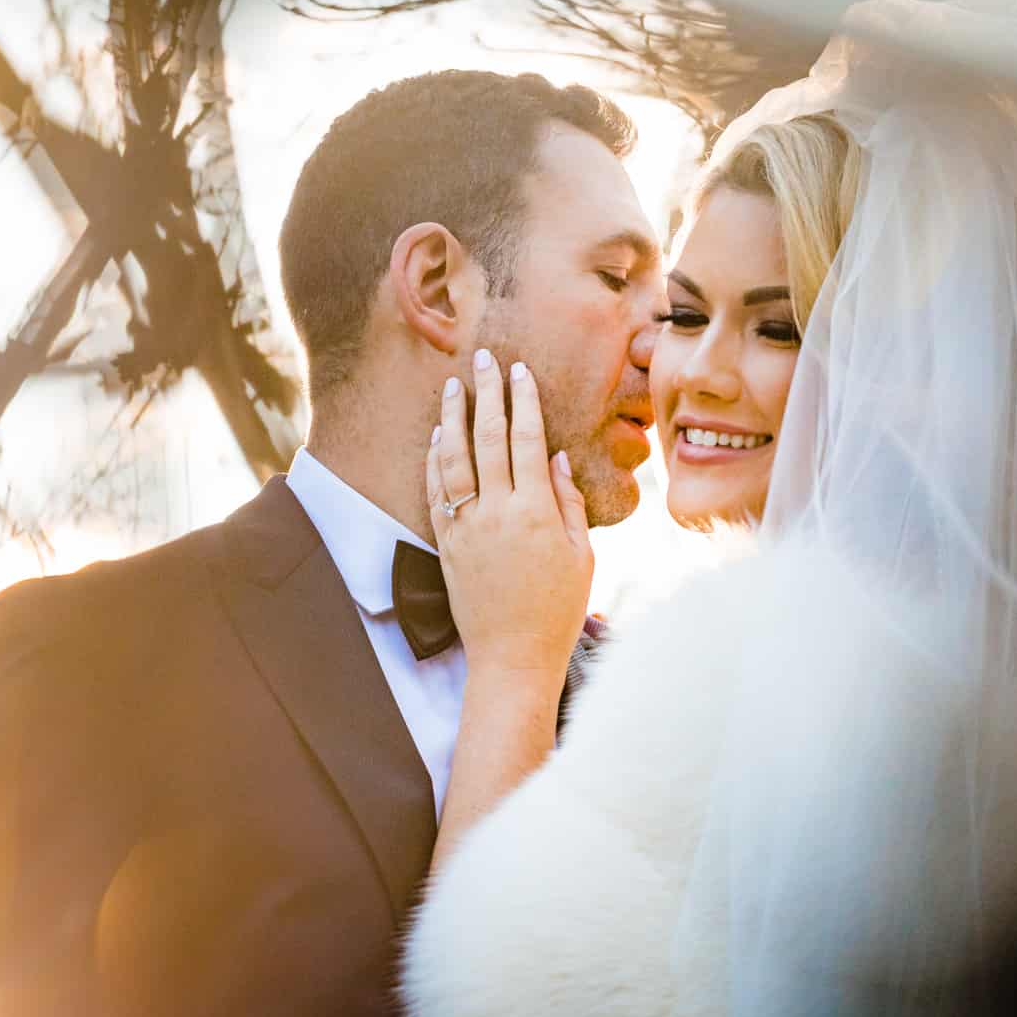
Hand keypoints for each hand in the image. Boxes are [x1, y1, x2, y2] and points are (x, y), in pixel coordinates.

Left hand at [426, 348, 594, 677]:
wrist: (512, 657)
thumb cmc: (557, 610)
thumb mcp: (582, 556)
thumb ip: (569, 502)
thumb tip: (555, 456)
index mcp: (537, 513)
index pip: (527, 441)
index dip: (523, 402)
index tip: (520, 372)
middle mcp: (498, 514)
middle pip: (488, 439)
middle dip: (486, 394)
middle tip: (483, 359)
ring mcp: (467, 528)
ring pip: (454, 460)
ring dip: (452, 418)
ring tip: (452, 387)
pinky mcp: (447, 545)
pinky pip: (436, 493)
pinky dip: (434, 460)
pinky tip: (437, 437)